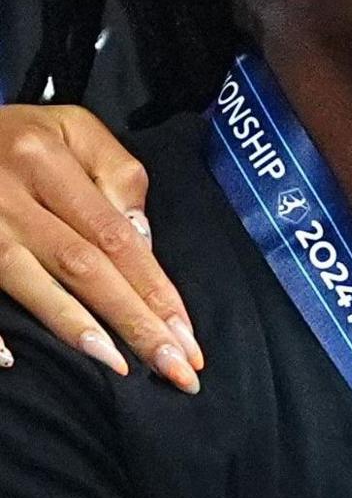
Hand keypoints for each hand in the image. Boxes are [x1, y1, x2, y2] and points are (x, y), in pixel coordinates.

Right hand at [0, 105, 200, 389]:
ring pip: (31, 284)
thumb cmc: (21, 135)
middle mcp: (11, 196)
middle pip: (84, 266)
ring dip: (78, 329)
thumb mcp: (74, 129)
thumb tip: (142, 242)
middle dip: (133, 321)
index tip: (188, 333)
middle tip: (175, 367)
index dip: (154, 287)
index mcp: (49, 160)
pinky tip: (13, 360)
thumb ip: (117, 176)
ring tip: (121, 367)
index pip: (116, 235)